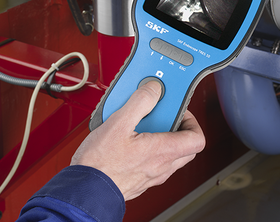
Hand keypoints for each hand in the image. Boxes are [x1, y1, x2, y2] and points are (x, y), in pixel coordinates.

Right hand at [71, 81, 205, 199]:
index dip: (192, 120)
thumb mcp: (119, 122)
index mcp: (162, 151)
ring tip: (140, 122)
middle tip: (160, 113)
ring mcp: (150, 175)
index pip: (197, 138)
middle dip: (177, 126)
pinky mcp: (138, 179)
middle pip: (185, 145)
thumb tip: (154, 89)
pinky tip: (129, 137)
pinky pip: (153, 161)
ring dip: (162, 136)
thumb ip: (140, 101)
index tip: (177, 108)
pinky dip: (148, 146)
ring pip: (169, 153)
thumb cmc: (99, 164)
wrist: (83, 190)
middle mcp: (160, 166)